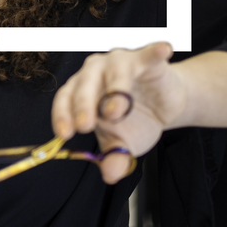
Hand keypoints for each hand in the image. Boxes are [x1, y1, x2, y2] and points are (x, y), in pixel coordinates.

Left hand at [51, 42, 183, 184]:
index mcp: (81, 91)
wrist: (164, 105)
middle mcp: (96, 72)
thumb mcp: (123, 144)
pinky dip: (155, 52)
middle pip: (84, 84)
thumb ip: (114, 157)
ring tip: (116, 109)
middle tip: (86, 125)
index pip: (64, 99)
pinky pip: (150, 54)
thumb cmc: (136, 120)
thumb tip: (110, 175)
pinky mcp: (147, 60)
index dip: (62, 115)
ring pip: (114, 71)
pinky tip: (163, 51)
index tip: (64, 134)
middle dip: (84, 105)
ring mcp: (121, 62)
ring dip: (115, 89)